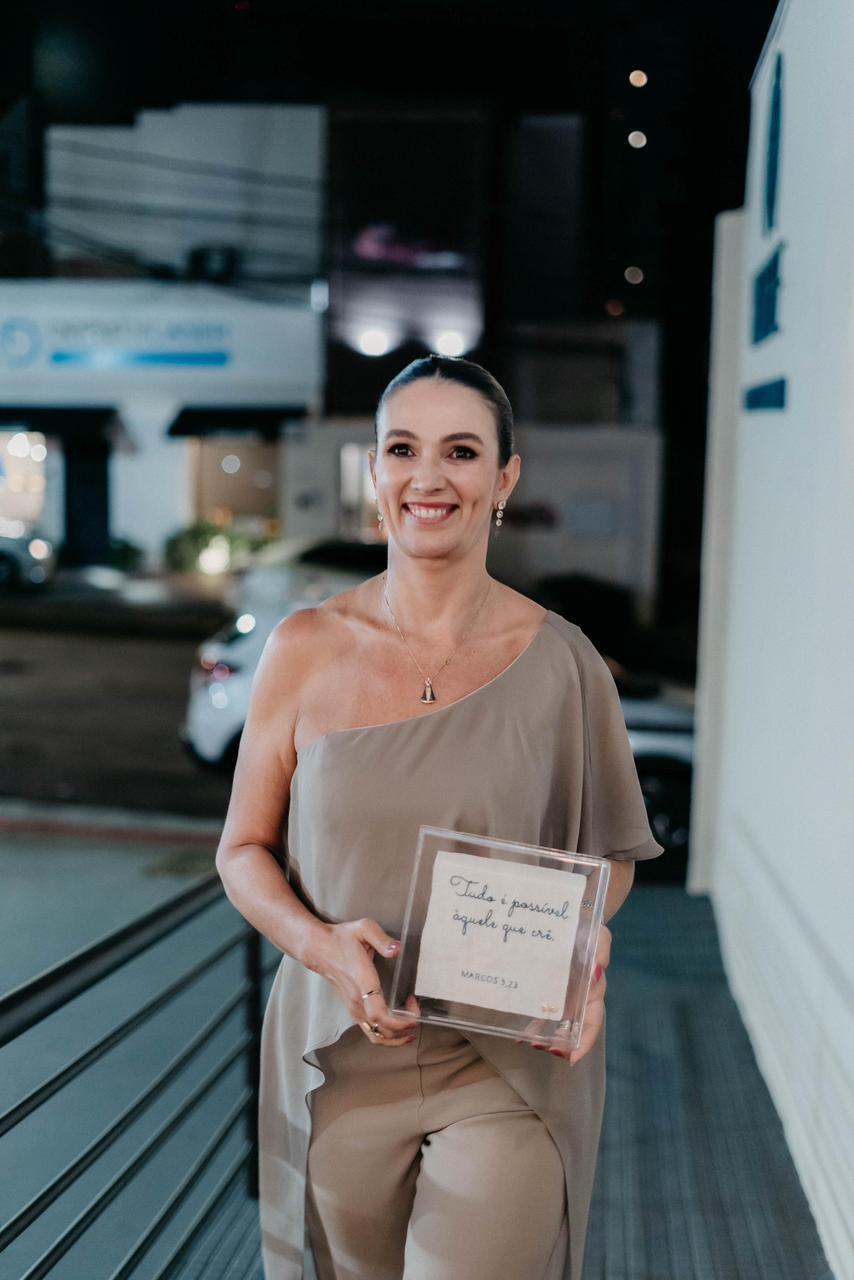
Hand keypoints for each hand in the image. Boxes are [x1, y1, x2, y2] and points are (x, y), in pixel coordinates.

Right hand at [308, 917, 420, 1046]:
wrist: (318, 948)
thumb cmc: (341, 939)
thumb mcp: (363, 928)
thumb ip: (382, 939)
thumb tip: (397, 949)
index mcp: (362, 982)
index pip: (377, 1014)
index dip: (397, 1023)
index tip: (413, 1019)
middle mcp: (357, 1000)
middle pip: (381, 1031)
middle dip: (404, 1028)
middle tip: (415, 1010)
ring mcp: (353, 1008)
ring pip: (375, 1036)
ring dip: (396, 1036)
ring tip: (410, 1023)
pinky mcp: (353, 1009)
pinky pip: (370, 1031)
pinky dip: (386, 1033)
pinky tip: (396, 1021)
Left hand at [515, 922, 610, 1064]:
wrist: (572, 918)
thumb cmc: (589, 929)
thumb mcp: (599, 936)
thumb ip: (601, 952)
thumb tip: (597, 972)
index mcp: (593, 989)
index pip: (593, 1020)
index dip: (585, 1040)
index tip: (573, 1057)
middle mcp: (579, 997)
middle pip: (574, 1028)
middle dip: (563, 1043)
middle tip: (546, 1049)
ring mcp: (563, 995)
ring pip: (557, 1023)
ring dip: (546, 1036)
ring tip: (530, 1042)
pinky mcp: (549, 989)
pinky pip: (543, 1009)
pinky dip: (534, 1022)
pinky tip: (520, 1030)